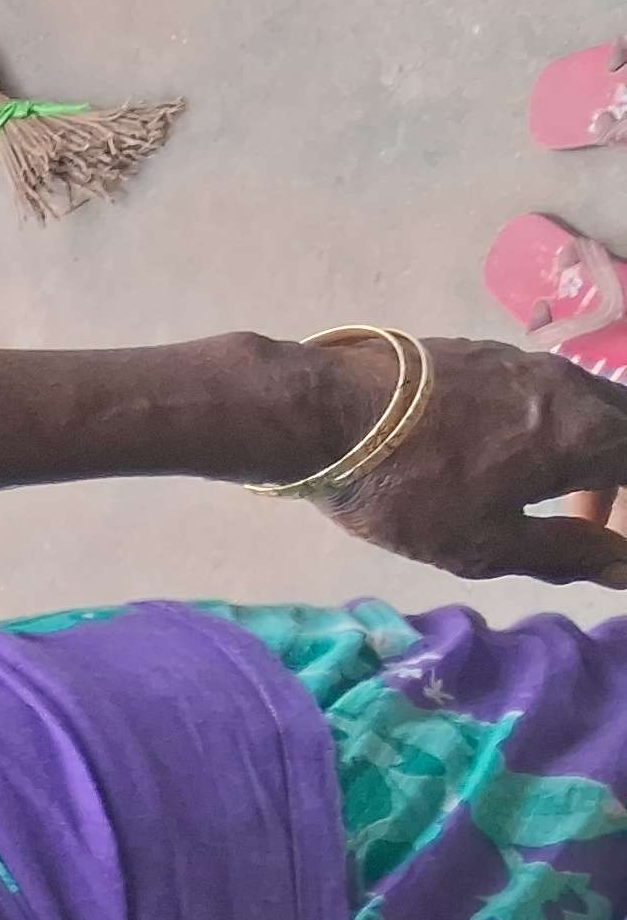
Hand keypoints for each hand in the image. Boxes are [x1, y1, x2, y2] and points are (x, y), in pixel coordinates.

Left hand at [305, 335, 626, 586]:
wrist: (323, 409)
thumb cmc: (409, 488)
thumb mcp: (487, 543)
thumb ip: (565, 553)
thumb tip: (622, 565)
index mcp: (585, 431)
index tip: (612, 537)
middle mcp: (568, 384)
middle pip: (623, 428)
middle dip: (617, 478)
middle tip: (592, 524)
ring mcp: (524, 361)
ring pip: (584, 406)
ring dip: (584, 454)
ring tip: (548, 501)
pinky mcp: (482, 353)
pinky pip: (541, 392)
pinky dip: (547, 429)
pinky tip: (502, 460)